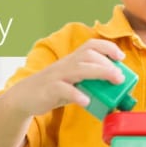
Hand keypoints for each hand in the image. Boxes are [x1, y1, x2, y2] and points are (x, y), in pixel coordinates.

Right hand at [9, 39, 125, 115]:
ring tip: (114, 81)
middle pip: (88, 55)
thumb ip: (89, 83)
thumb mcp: (72, 82)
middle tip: (121, 77)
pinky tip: (86, 101)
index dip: (107, 47)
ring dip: (99, 73)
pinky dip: (77, 94)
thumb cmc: (53, 89)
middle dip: (107, 63)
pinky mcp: (49, 89)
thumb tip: (114, 92)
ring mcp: (57, 76)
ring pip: (79, 69)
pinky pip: (64, 89)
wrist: (24, 96)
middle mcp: (66, 64)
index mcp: (72, 60)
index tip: (121, 57)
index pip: (91, 45)